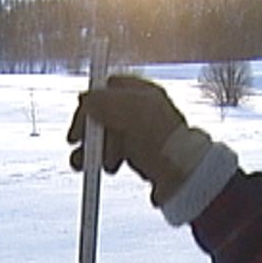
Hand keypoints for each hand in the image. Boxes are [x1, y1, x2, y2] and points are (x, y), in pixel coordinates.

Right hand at [66, 75, 192, 204]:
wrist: (181, 174)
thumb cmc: (161, 140)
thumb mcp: (126, 109)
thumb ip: (101, 100)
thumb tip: (86, 101)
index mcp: (143, 93)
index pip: (108, 88)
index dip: (91, 102)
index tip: (80, 119)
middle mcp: (144, 113)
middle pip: (105, 115)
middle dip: (89, 130)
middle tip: (80, 143)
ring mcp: (144, 136)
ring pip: (109, 137)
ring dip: (93, 149)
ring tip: (86, 162)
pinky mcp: (144, 158)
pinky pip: (117, 156)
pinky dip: (106, 162)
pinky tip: (108, 168)